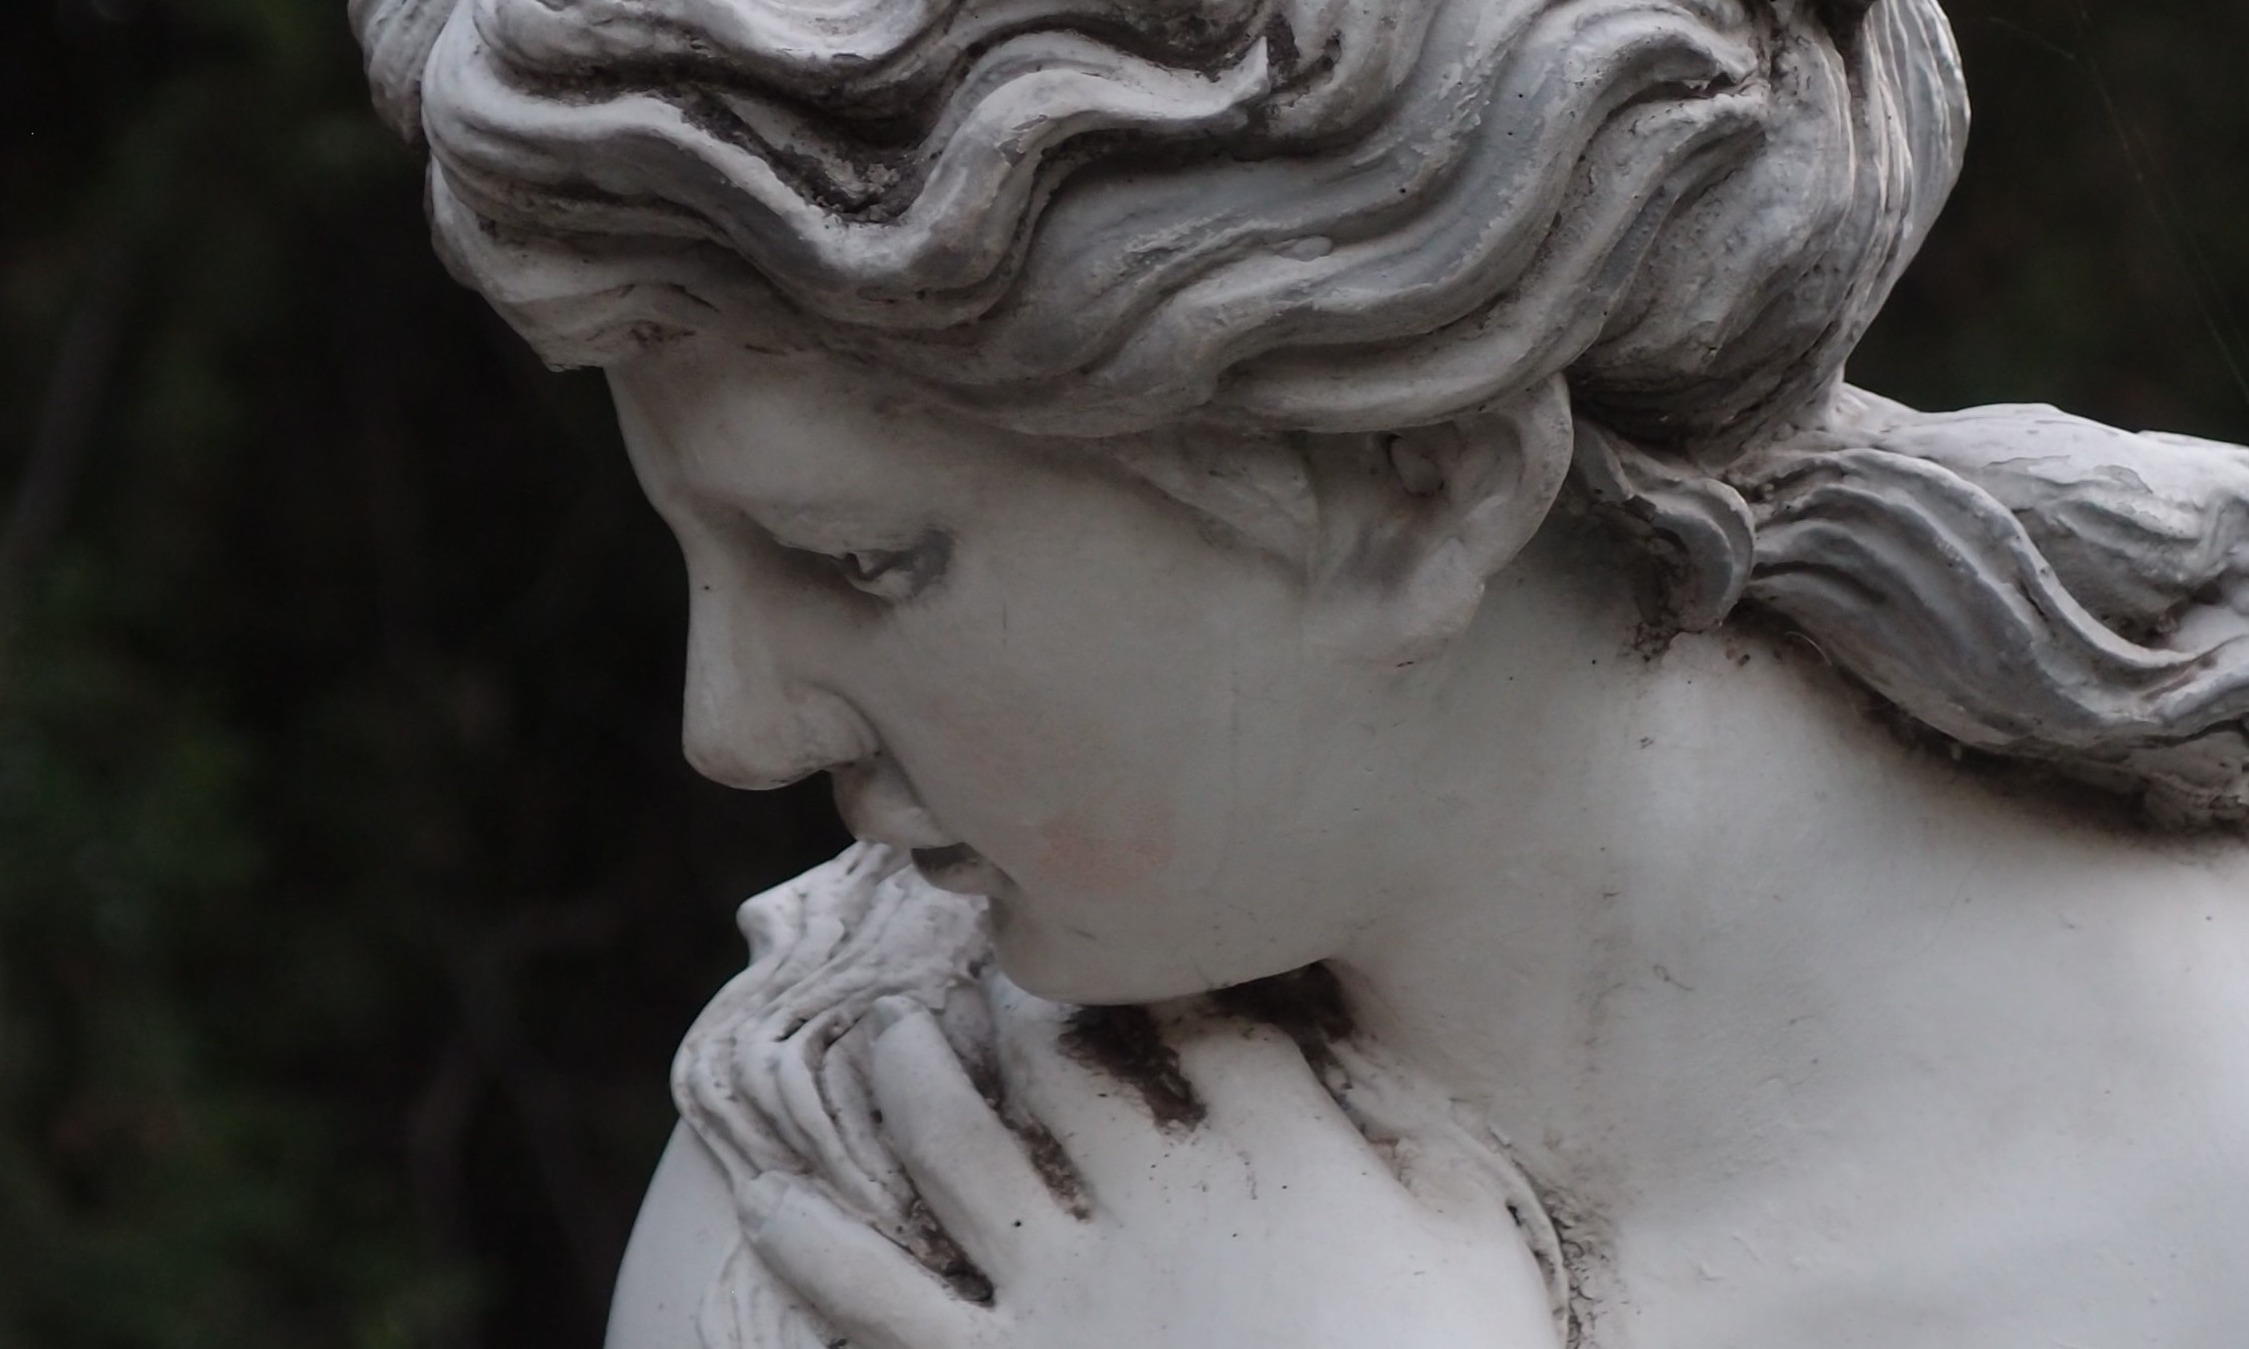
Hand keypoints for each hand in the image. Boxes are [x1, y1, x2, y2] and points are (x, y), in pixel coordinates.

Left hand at [736, 979, 1563, 1348]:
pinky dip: (823, 1252)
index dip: (1179, 976)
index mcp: (1281, 1154)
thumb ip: (1431, 1155)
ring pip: (963, 1149)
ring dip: (913, 1082)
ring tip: (888, 1032)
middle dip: (1026, 1008)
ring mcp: (1074, 1289)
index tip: (1151, 946)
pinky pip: (891, 1303)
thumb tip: (1386, 1084)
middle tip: (990, 960)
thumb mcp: (1480, 1252)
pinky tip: (767, 1204)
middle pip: (1069, 1065)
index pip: (1212, 1021)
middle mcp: (1163, 1196)